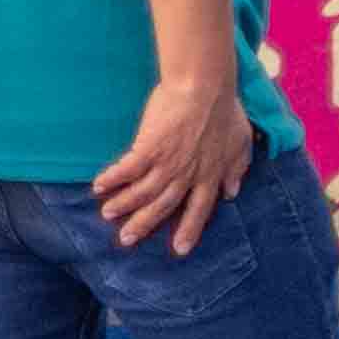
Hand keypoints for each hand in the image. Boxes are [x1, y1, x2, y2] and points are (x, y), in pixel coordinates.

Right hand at [94, 67, 258, 252]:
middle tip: (127, 240)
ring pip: (143, 192)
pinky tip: (99, 185)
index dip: (189, 230)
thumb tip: (232, 193)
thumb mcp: (240, 144)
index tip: (180, 249)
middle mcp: (187, 176)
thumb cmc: (225, 110)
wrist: (204, 88)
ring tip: (107, 214)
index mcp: (209, 176)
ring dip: (124, 205)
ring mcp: (167, 163)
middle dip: (144, 225)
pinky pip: (128, 168)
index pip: (198, 210)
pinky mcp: (149, 147)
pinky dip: (113, 179)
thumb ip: (236, 170)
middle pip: (163, 206)